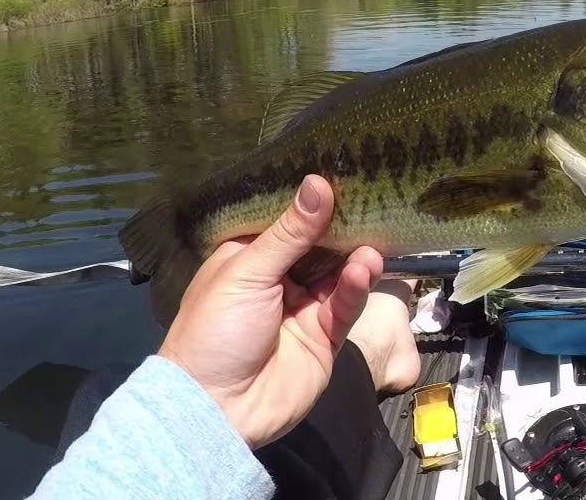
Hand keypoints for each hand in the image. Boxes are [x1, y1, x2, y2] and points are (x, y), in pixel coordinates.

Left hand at [156, 174, 382, 447]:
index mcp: (248, 259)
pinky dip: (355, 288)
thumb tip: (318, 183)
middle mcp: (278, 280)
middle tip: (371, 205)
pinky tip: (363, 272)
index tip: (343, 174)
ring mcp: (303, 309)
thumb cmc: (215, 331)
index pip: (286, 223)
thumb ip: (290, 233)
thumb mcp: (247, 273)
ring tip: (369, 248)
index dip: (312, 203)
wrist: (217, 409)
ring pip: (338, 275)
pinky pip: (345, 307)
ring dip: (354, 260)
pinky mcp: (325, 337)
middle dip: (343, 229)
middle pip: (319, 247)